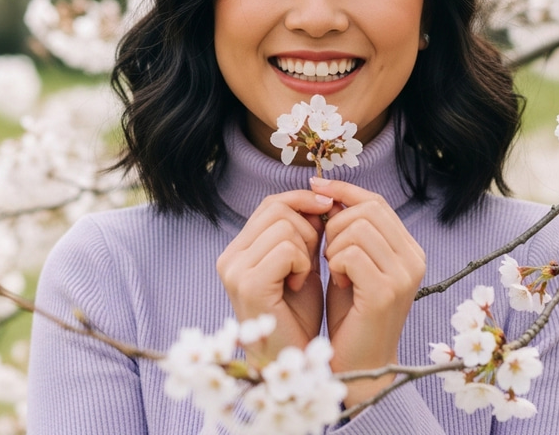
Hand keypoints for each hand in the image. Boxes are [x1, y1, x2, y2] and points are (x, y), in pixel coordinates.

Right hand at [216, 190, 333, 364]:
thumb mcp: (301, 263)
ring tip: (303, 275)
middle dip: (308, 225)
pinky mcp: (248, 284)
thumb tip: (322, 195)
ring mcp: (235, 271)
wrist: (295, 363)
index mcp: (239, 250)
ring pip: (284, 225)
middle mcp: (230, 257)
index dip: (302, 200)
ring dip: (306, 248)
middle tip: (312, 258)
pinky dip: (303, 263)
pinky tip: (299, 286)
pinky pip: (287, 249)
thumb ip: (304, 231)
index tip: (328, 207)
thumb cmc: (299, 316)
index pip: (271, 202)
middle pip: (277, 207)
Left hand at [311, 176, 425, 409]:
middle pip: (366, 209)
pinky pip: (350, 253)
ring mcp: (403, 276)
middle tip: (328, 254)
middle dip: (335, 224)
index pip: (375, 201)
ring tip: (335, 271)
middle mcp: (414, 259)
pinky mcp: (386, 293)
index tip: (314, 186)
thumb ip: (348, 229)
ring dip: (333, 247)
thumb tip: (325, 190)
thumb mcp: (351, 262)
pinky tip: (338, 283)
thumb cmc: (350, 312)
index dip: (343, 190)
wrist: (357, 364)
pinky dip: (335, 264)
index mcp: (408, 249)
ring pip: (356, 229)